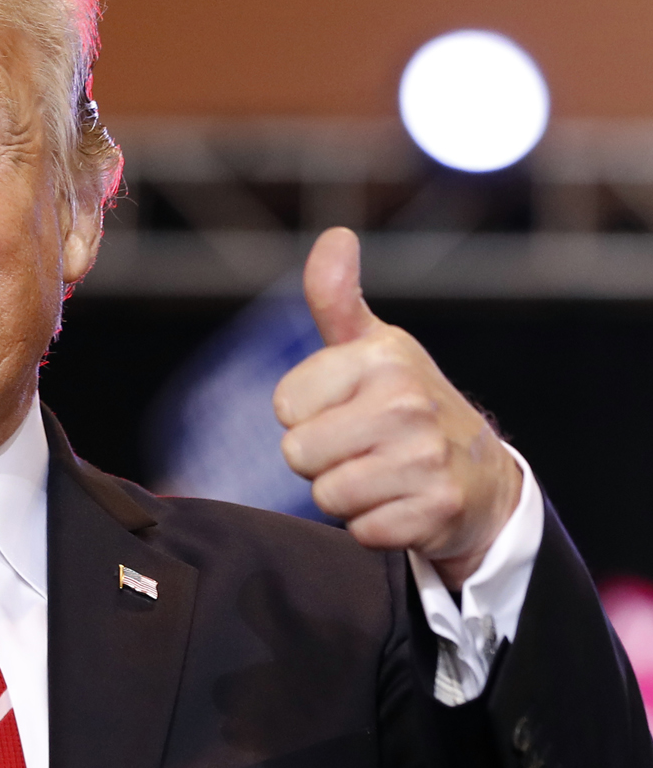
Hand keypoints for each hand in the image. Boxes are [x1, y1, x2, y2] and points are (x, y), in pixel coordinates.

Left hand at [273, 227, 521, 589]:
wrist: (482, 476)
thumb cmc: (405, 404)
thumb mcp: (372, 346)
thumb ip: (336, 298)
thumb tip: (335, 236)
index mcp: (382, 358)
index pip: (284, 406)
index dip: (305, 415)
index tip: (343, 409)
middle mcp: (407, 401)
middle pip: (298, 454)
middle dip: (321, 460)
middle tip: (362, 448)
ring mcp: (426, 458)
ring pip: (326, 495)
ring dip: (345, 495)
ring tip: (382, 474)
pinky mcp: (437, 510)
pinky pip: (361, 531)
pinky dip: (375, 526)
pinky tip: (402, 503)